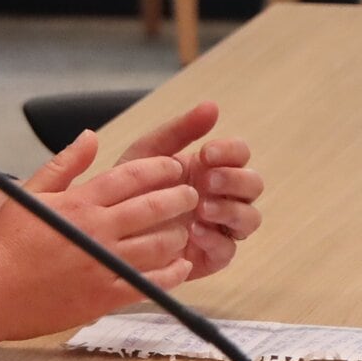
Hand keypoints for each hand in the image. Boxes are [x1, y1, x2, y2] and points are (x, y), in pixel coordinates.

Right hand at [0, 133, 197, 340]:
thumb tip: (90, 136)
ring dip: (178, 234)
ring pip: (160, 245)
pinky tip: (181, 266)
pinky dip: (173, 274)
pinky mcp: (106, 296)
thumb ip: (64, 164)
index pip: (133, 176)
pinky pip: (151, 284)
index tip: (175, 166)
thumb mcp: (30, 193)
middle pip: (154, 208)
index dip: (161, 168)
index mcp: (80, 203)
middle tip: (191, 194)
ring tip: (183, 229)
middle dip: (180, 197)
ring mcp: (104, 265)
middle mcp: (97, 231)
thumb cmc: (6, 241)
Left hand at [111, 101, 263, 280]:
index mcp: (210, 168)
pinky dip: (216, 239)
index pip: (240, 154)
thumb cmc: (130, 187)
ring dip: (231, 209)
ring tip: (202, 208)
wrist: (108, 228)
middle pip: (253, 184)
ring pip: (250, 218)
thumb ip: (179, 130)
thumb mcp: (148, 154)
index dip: (231, 151)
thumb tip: (212, 105)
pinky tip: (194, 232)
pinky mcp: (211, 255)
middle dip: (235, 180)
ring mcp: (220, 226)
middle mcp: (222, 196)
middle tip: (207, 181)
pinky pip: (229, 249)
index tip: (206, 153)